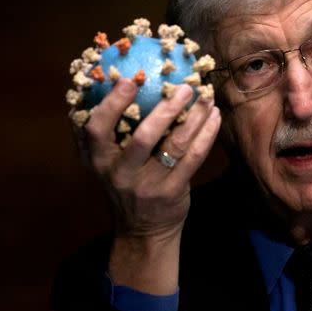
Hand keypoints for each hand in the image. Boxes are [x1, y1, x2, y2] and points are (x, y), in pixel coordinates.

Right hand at [74, 78, 220, 291]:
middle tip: (185, 87)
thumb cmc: (126, 185)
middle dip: (167, 109)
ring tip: (207, 98)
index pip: (97, 129)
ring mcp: (148, 185)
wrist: (142, 231)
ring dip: (195, 118)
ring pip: (175, 145)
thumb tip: (115, 83)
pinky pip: (194, 158)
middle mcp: (121, 173)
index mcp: (99, 161)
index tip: (129, 79)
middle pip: (144, 136)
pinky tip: (214, 117)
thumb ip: (108, 134)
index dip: (112, 104)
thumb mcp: (106, 164)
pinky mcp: (173, 192)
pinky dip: (206, 135)